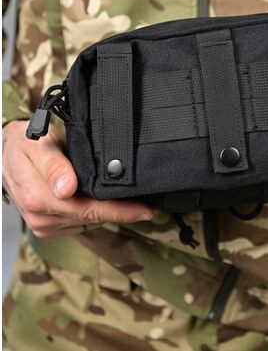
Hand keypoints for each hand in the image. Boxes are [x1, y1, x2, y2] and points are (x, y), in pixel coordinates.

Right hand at [2, 120, 152, 237]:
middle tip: (148, 207)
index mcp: (40, 199)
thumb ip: (53, 166)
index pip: (89, 209)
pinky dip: (94, 213)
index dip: (120, 211)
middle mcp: (42, 217)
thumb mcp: (38, 145)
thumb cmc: (27, 144)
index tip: (145, 210)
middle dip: (121, 213)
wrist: (9, 153)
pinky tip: (103, 200)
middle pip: (93, 218)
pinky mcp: (49, 227)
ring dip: (107, 212)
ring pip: (88, 222)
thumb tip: (66, 188)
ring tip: (126, 198)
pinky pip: (80, 223)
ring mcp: (44, 225)